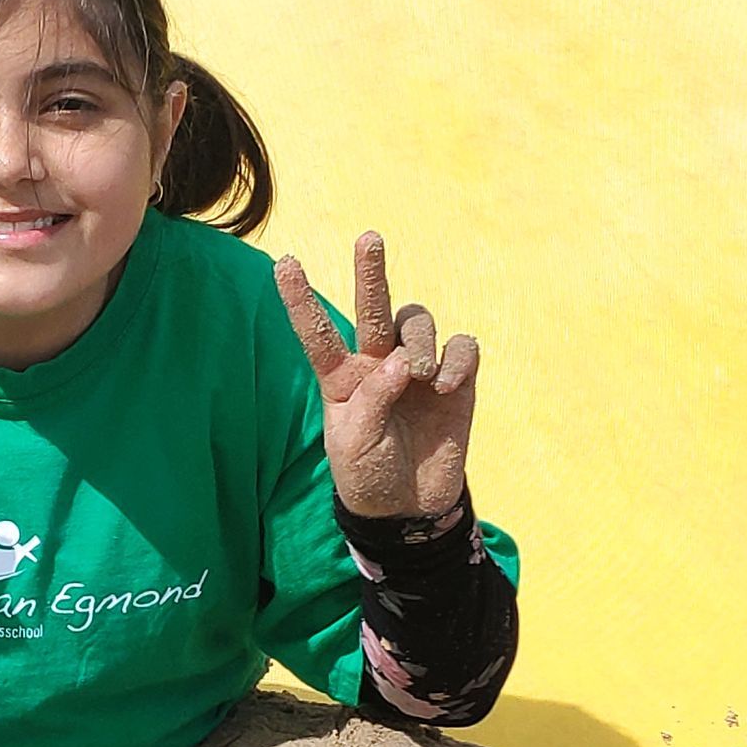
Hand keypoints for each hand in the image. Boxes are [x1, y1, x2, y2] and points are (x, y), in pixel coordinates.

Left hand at [276, 231, 479, 519]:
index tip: (284, 263)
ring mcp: (418, 369)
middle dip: (370, 273)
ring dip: (422, 342)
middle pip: (373, 308)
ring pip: (418, 323)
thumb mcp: (354, 446)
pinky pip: (462, 348)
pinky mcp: (456, 380)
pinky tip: (449, 386)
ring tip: (424, 376)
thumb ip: (372, 401)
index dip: (301, 300)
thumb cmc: (370, 475)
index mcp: (341, 379)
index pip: (318, 334)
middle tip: (368, 238)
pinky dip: (457, 360)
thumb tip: (404, 362)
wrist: (410, 508)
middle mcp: (378, 364)